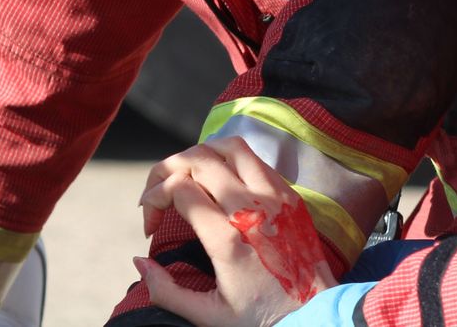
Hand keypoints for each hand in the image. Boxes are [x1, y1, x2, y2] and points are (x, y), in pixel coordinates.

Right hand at [136, 137, 336, 326]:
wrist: (317, 313)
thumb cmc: (263, 319)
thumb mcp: (209, 316)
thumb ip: (166, 291)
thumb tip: (139, 260)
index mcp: (229, 239)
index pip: (180, 189)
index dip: (154, 198)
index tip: (149, 223)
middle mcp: (252, 208)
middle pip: (198, 159)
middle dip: (166, 170)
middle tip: (157, 195)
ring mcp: (274, 196)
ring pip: (228, 146)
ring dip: (200, 154)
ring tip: (185, 178)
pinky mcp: (289, 193)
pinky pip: (254, 157)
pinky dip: (228, 158)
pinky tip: (218, 179)